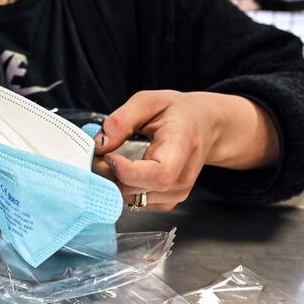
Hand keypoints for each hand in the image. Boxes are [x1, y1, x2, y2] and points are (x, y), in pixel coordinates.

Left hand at [92, 90, 278, 210]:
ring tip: (112, 158)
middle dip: (110, 174)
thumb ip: (122, 120)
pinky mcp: (168, 201)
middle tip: (99, 153)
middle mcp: (183, 176)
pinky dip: (123, 187)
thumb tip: (100, 144)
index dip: (126, 171)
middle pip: (140, 190)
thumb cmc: (177, 113)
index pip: (159, 175)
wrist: (204, 127)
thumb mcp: (149, 101)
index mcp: (181, 147)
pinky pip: (136, 201)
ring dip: (114, 181)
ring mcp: (178, 192)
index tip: (108, 154)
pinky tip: (124, 169)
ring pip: (133, 199)